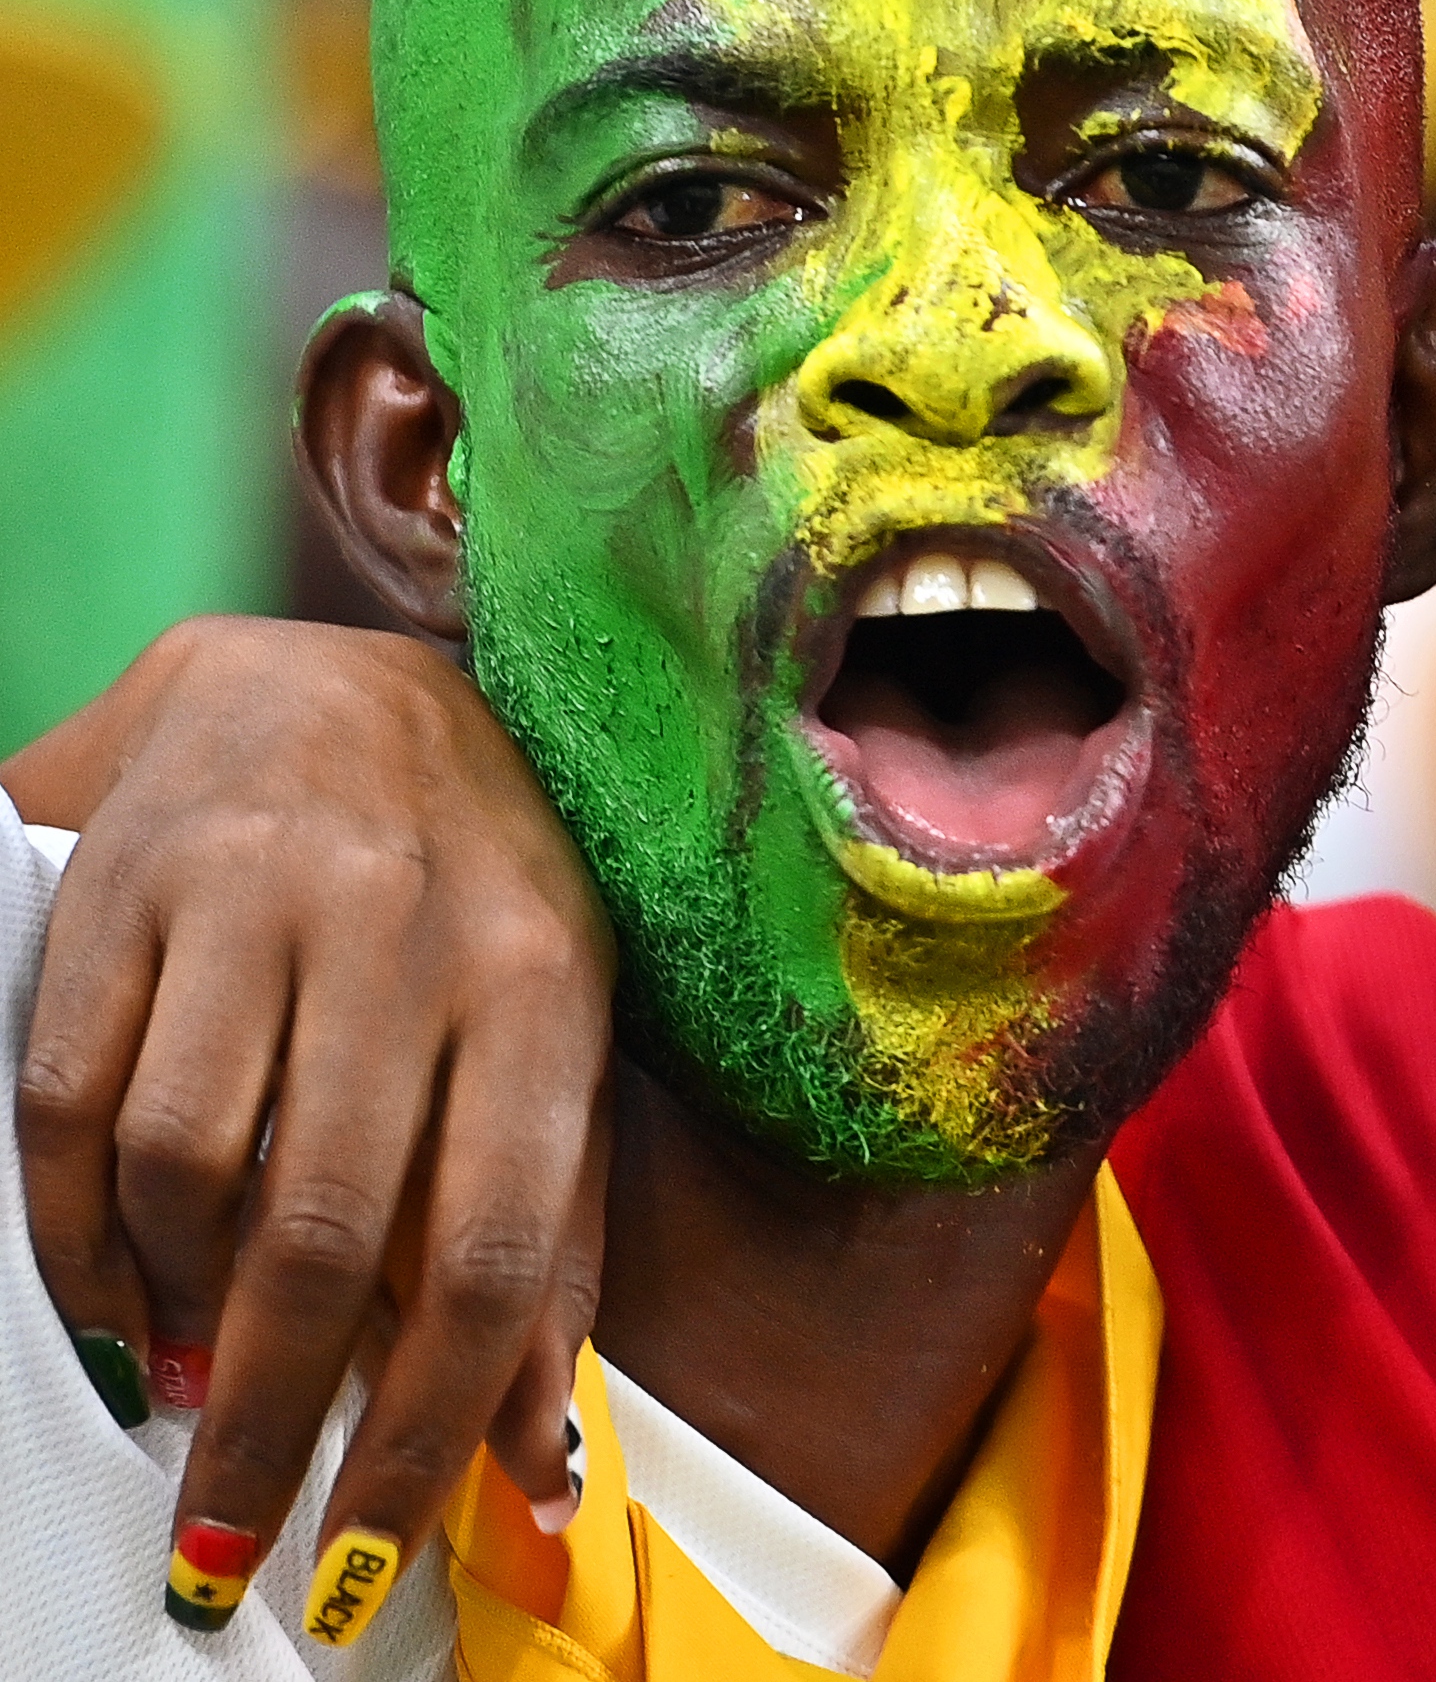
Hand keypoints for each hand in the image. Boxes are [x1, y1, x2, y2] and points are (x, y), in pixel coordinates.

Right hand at [9, 615, 613, 1594]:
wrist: (349, 682)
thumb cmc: (485, 883)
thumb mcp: (570, 1031)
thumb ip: (560, 1236)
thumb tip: (543, 1455)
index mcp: (542, 983)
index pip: (492, 1249)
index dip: (429, 1426)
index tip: (363, 1547)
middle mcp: (405, 932)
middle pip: (324, 1232)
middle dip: (274, 1416)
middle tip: (236, 1527)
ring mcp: (257, 898)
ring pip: (186, 1171)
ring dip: (177, 1317)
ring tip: (192, 1380)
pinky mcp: (126, 885)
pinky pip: (72, 1100)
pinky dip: (78, 1230)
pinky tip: (113, 1295)